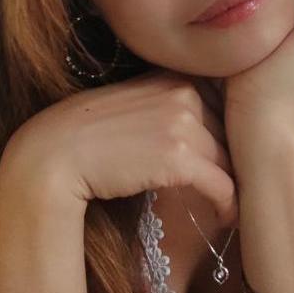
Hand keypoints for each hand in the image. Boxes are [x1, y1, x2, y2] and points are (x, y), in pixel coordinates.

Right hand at [2, 69, 238, 227]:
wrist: (54, 153)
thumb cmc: (90, 134)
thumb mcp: (134, 104)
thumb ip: (166, 104)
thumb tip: (201, 128)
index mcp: (173, 77)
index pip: (220, 106)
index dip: (227, 134)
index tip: (231, 157)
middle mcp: (183, 92)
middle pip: (227, 132)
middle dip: (233, 159)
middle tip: (239, 184)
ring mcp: (182, 122)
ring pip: (227, 159)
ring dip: (232, 183)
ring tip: (233, 203)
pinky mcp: (179, 157)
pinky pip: (221, 184)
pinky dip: (228, 204)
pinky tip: (226, 216)